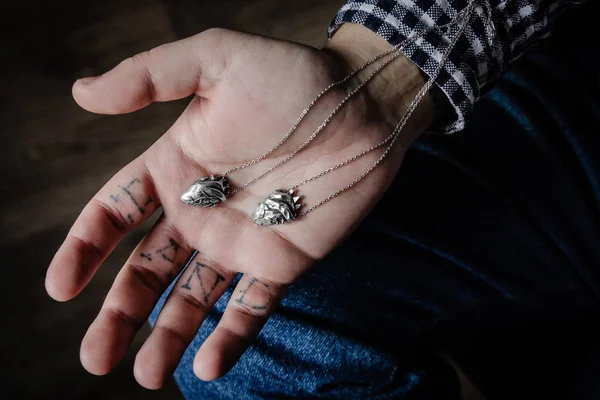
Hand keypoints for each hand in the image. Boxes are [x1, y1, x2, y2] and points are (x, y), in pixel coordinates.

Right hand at [46, 24, 431, 388]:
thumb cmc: (292, 77)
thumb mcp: (215, 58)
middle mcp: (199, 211)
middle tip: (94, 358)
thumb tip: (81, 93)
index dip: (84, 250)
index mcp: (175, 169)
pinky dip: (230, 338)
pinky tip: (208, 367)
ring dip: (166, 337)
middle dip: (118, 313)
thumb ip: (148, 75)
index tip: (60, 287)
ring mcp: (239, 242)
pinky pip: (251, 308)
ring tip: (145, 377)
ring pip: (191, 298)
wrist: (364, 107)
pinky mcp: (281, 263)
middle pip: (145, 271)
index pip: (114, 215)